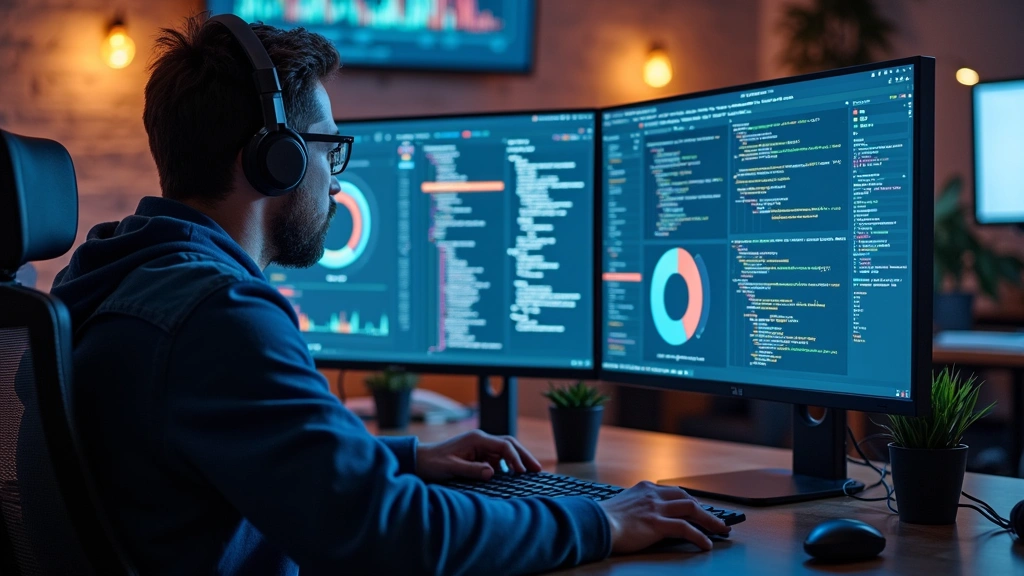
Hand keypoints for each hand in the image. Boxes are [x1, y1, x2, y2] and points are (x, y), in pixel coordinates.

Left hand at [415, 429, 542, 482]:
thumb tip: (492, 472)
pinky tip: (515, 475)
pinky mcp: (479, 454)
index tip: (522, 472)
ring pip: (506, 451)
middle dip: (524, 456)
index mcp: (476, 439)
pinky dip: (509, 465)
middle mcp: (481, 440)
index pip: (503, 446)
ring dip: (519, 460)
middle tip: (538, 469)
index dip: (515, 458)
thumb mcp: (451, 468)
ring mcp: (481, 447)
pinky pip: (499, 458)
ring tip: (532, 472)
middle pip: (510, 444)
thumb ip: (471, 470)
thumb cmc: (433, 463)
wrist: (420, 461)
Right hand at [598, 481, 729, 552]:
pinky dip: (699, 536)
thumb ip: (638, 506)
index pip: (674, 492)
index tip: (699, 508)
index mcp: (645, 488)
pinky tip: (705, 544)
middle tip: (717, 520)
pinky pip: (685, 529)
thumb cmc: (604, 519)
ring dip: (710, 520)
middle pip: (687, 498)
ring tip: (721, 530)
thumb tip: (646, 517)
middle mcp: (653, 494)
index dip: (690, 501)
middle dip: (705, 509)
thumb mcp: (623, 505)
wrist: (594, 523)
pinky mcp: (657, 523)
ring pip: (691, 509)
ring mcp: (656, 508)